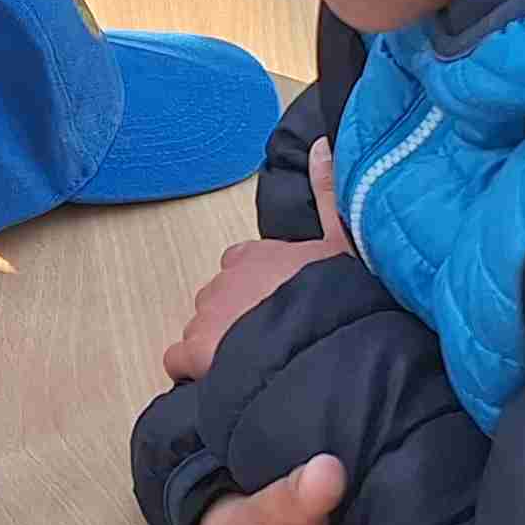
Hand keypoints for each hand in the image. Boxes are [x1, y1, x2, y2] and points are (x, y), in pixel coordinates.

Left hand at [164, 140, 352, 383]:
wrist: (322, 345)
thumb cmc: (337, 297)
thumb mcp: (346, 242)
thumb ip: (329, 194)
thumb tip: (321, 143)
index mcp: (255, 254)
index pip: (240, 265)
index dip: (258, 290)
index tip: (278, 307)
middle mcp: (223, 279)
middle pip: (220, 299)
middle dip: (237, 319)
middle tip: (271, 339)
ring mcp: (206, 314)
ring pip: (202, 330)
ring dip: (221, 346)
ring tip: (256, 364)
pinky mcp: (194, 349)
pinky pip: (178, 360)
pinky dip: (194, 371)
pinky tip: (225, 380)